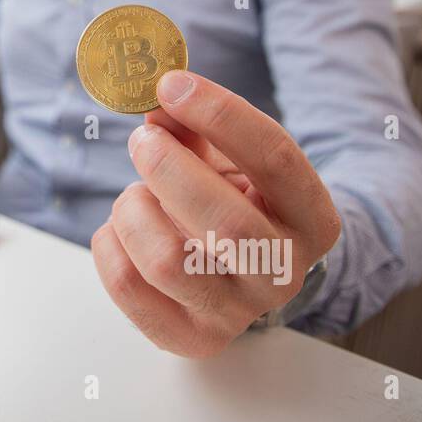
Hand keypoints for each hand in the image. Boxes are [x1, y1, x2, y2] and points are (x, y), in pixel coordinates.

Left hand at [91, 70, 341, 357]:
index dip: (219, 114)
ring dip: (136, 211)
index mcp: (312, 219)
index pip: (276, 159)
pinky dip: (109, 244)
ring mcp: (238, 313)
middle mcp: (283, 274)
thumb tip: (155, 102)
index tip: (171, 84)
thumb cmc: (234, 199)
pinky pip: (128, 286)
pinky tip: (122, 229)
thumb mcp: (227, 157)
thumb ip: (193, 127)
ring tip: (136, 196)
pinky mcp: (191, 338)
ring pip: (169, 261)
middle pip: (226, 222)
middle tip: (142, 139)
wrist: (243, 270)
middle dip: (169, 168)